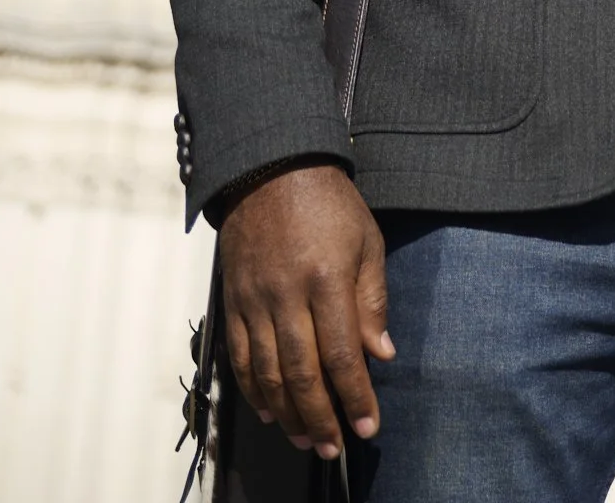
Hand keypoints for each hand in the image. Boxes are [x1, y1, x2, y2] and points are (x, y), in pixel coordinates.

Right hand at [219, 163, 393, 459]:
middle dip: (320, 417)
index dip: (355, 394)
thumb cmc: (328, 203)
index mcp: (326, 277)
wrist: (270, 167)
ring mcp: (254, 301)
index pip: (342, 352)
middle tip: (334, 447)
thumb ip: (372, 299)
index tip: (368, 425)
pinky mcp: (233, 302)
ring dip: (288, 414)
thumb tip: (381, 354)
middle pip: (302, 373)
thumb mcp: (366, 240)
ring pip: (268, 374)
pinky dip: (255, 391)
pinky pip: (241, 358)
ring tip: (306, 438)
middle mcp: (287, 294)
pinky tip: (271, 411)